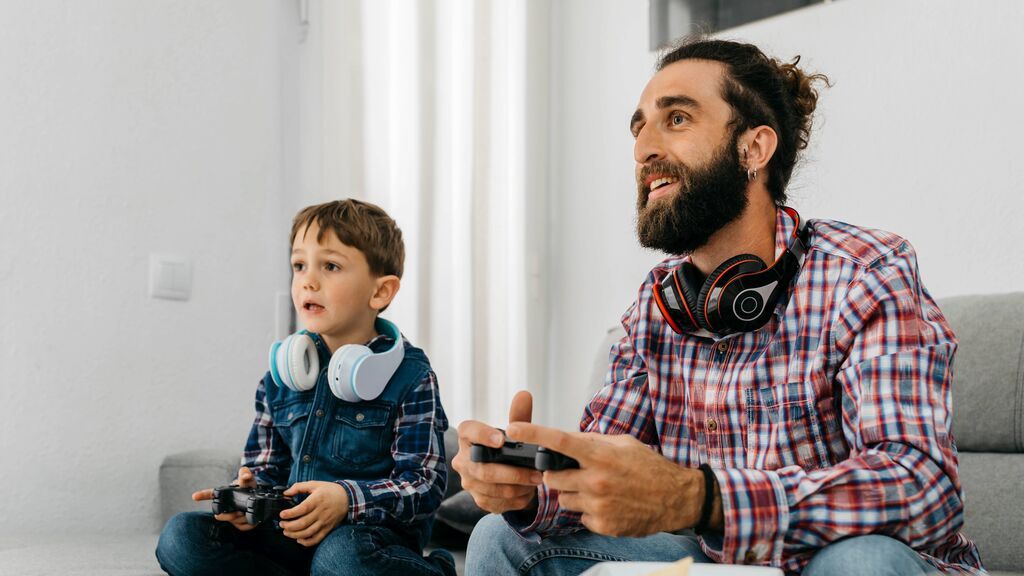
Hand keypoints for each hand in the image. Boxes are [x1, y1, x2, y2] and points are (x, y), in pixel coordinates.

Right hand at [191, 466, 258, 532]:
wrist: (259, 501)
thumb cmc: (250, 489)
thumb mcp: (249, 482)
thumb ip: (246, 475)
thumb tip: (246, 475)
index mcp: (226, 495)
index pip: (211, 494)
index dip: (203, 495)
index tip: (194, 496)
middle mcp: (226, 507)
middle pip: (219, 515)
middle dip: (229, 516)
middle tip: (241, 512)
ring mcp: (231, 516)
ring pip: (233, 522)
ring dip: (243, 518)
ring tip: (249, 512)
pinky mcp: (239, 524)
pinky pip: (243, 527)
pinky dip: (250, 523)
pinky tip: (253, 518)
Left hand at [279, 481, 349, 546]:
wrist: (348, 498)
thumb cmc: (330, 491)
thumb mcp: (315, 484)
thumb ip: (299, 487)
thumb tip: (286, 493)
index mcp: (317, 500)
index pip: (302, 509)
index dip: (290, 513)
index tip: (282, 514)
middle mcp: (321, 512)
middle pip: (303, 523)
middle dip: (289, 526)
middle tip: (282, 524)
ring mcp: (324, 522)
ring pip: (308, 532)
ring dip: (294, 535)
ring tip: (286, 532)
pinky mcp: (327, 528)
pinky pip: (316, 538)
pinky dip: (307, 542)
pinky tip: (299, 540)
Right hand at [452, 391, 542, 512]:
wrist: (503, 474)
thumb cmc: (506, 447)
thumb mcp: (513, 431)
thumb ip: (519, 416)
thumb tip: (525, 395)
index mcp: (467, 437)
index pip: (468, 431)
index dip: (483, 435)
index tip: (502, 439)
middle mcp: (462, 460)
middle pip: (483, 469)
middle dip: (513, 473)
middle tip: (537, 474)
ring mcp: (468, 482)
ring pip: (491, 489)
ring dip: (517, 488)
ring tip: (536, 483)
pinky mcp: (478, 499)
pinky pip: (496, 503)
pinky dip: (515, 500)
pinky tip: (527, 494)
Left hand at [506, 423, 714, 536]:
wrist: (675, 498)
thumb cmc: (649, 467)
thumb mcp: (622, 444)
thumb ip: (591, 442)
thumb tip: (565, 439)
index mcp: (600, 455)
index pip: (558, 441)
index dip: (533, 433)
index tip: (513, 428)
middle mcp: (596, 480)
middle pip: (551, 478)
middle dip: (557, 475)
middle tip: (575, 473)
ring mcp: (598, 504)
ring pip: (563, 499)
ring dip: (573, 494)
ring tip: (598, 489)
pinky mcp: (602, 524)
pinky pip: (580, 515)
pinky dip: (587, 510)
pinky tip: (607, 503)